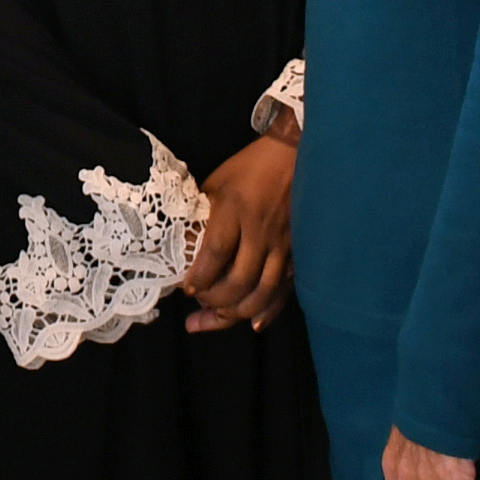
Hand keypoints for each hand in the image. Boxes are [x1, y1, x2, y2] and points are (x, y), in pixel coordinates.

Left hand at [183, 133, 296, 332]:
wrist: (292, 155)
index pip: (216, 251)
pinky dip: (269, 310)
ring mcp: (283, 241)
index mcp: (235, 207)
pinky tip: (253, 323)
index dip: (200, 277)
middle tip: (199, 306)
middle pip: (240, 279)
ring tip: (217, 317)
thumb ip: (202, 218)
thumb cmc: (248, 169)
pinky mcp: (297, 251)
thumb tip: (181, 252)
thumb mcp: (216, 185)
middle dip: (216, 301)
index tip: (187, 290)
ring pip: (263, 290)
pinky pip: (284, 289)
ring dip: (239, 312)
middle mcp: (261, 227)